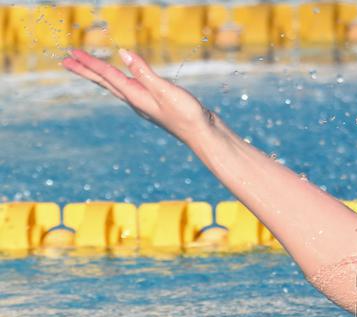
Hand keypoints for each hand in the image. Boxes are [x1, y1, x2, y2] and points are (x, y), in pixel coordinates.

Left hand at [62, 48, 215, 144]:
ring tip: (87, 69)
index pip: (107, 75)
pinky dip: (118, 81)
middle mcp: (136, 100)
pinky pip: (129, 88)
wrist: (204, 135)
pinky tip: (122, 80)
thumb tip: (123, 54)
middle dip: (86, 71)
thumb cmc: (187, 115)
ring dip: (99, 76)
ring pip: (115, 86)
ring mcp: (146, 103)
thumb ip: (144, 72)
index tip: (71, 53)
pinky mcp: (156, 104)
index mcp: (135, 96)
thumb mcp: (165, 91)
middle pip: (105, 82)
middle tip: (66, 61)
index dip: (89, 63)